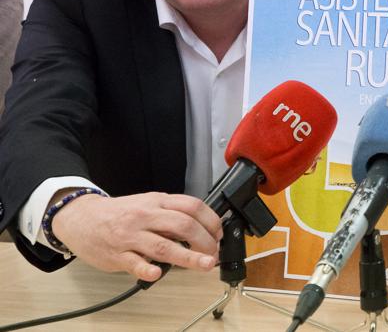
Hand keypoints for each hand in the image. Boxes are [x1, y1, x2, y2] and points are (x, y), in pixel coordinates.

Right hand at [51, 192, 222, 281]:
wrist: (80, 217)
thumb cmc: (119, 213)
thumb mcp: (147, 204)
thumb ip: (171, 214)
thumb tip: (202, 229)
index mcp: (156, 202)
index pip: (192, 206)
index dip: (211, 221)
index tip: (219, 234)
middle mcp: (145, 216)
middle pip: (183, 225)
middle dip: (205, 241)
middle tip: (214, 253)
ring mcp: (130, 236)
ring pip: (163, 245)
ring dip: (188, 257)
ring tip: (205, 264)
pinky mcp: (116, 254)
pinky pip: (134, 262)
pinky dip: (147, 269)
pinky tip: (157, 274)